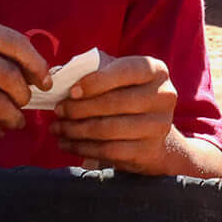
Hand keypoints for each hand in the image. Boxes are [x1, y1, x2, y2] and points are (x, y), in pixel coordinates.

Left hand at [55, 55, 180, 173]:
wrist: (153, 133)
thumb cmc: (127, 96)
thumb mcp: (117, 77)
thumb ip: (93, 71)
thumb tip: (60, 76)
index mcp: (155, 71)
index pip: (124, 72)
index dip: (95, 82)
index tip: (71, 92)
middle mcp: (163, 96)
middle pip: (115, 103)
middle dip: (79, 108)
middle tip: (58, 111)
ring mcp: (160, 125)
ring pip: (109, 129)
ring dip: (76, 130)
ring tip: (58, 128)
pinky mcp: (150, 150)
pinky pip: (110, 151)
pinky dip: (83, 148)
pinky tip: (68, 144)